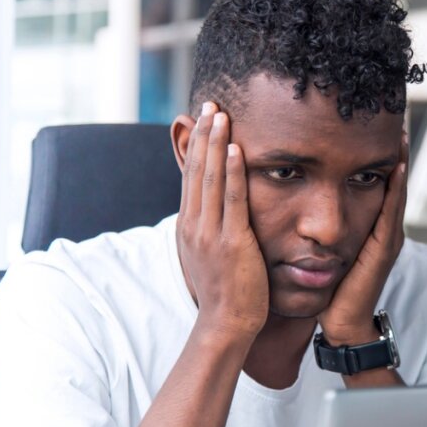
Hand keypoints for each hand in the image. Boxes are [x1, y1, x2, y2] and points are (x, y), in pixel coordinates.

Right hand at [177, 103, 268, 341]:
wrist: (226, 323)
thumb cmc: (226, 289)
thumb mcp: (210, 252)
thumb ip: (211, 226)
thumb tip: (215, 207)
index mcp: (189, 226)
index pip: (191, 176)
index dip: (197, 145)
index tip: (203, 118)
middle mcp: (194, 225)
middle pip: (196, 170)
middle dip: (204, 134)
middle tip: (210, 103)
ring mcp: (210, 233)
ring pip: (210, 178)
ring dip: (216, 143)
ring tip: (220, 114)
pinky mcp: (231, 242)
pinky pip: (232, 200)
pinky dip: (232, 172)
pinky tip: (237, 149)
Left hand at [317, 132, 408, 345]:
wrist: (342, 322)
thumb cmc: (330, 288)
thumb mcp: (325, 249)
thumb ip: (321, 226)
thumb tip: (299, 206)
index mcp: (369, 225)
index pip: (375, 181)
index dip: (377, 154)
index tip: (376, 123)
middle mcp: (383, 228)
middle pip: (392, 180)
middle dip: (395, 150)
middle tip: (394, 116)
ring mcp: (387, 237)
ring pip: (395, 191)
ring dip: (400, 162)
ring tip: (400, 134)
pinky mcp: (385, 248)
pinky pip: (391, 212)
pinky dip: (396, 189)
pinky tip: (396, 168)